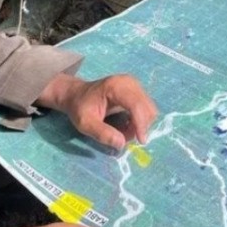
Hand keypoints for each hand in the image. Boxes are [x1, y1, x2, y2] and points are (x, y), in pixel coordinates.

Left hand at [42, 74, 157, 150]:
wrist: (77, 94)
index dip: (141, 124)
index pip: (136, 105)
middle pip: (147, 108)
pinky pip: (146, 108)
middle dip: (139, 126)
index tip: (141, 141)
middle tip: (123, 136)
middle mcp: (129, 82)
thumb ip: (102, 134)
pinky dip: (139, 120)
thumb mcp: (85, 123)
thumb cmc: (79, 107)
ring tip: (123, 130)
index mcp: (115, 87)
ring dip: (140, 125)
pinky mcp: (137, 90)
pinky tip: (126, 124)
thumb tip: (122, 143)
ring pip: (149, 109)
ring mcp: (134, 85)